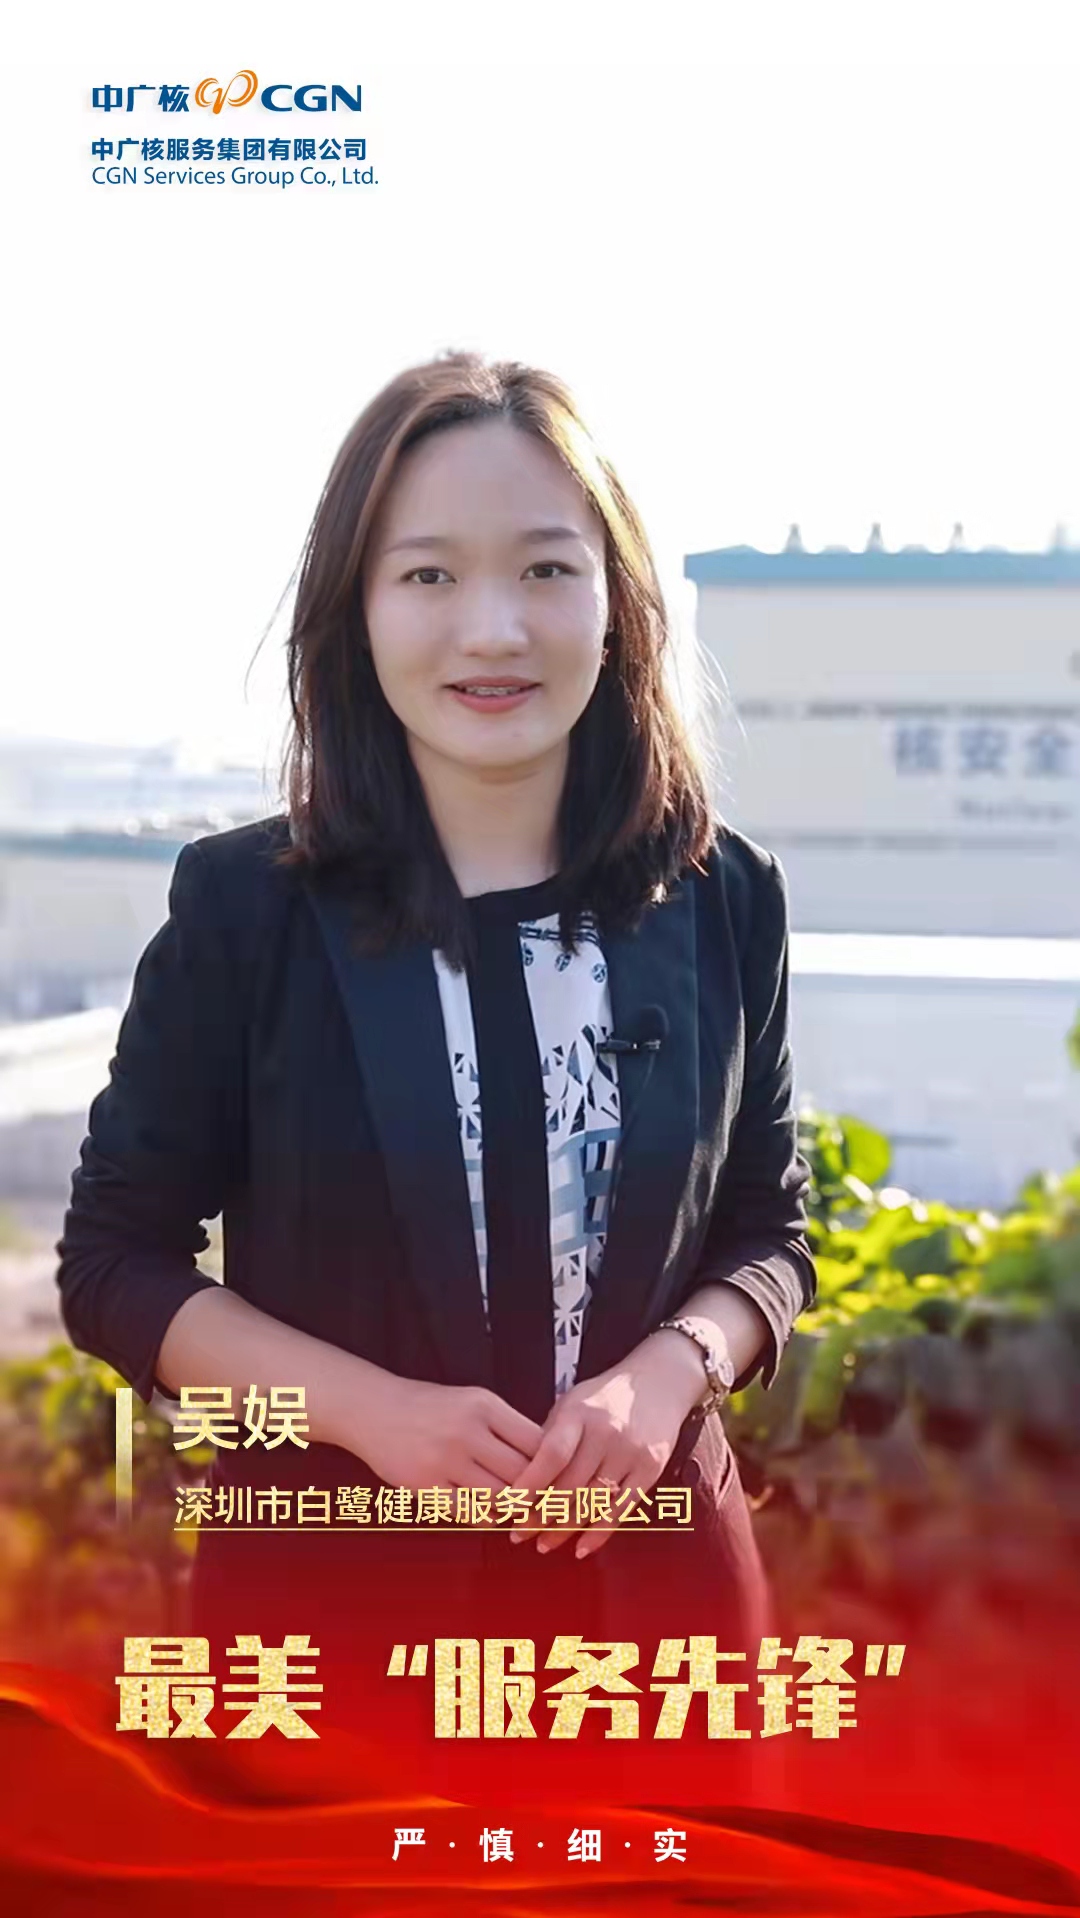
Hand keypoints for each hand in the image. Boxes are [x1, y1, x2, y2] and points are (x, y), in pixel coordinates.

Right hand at [336, 1373, 543, 1495]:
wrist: (373, 1409)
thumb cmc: (428, 1407)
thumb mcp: (473, 1401)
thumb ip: (507, 1427)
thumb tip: (546, 1460)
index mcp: (485, 1405)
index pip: (537, 1442)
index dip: (551, 1464)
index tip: (554, 1475)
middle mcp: (467, 1431)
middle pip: (523, 1474)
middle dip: (536, 1492)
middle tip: (542, 1501)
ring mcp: (445, 1460)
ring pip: (500, 1497)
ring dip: (511, 1507)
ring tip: (514, 1506)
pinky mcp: (426, 1486)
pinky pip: (469, 1512)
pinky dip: (484, 1516)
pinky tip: (486, 1510)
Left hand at [509, 1328, 707, 1558]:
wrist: (660, 1382)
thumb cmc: (606, 1396)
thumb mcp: (572, 1403)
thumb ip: (548, 1436)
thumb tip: (518, 1477)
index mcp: (580, 1413)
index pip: (551, 1455)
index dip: (528, 1485)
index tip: (508, 1507)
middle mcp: (606, 1432)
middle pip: (569, 1485)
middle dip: (540, 1515)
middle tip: (519, 1533)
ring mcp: (631, 1452)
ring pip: (592, 1502)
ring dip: (564, 1529)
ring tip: (544, 1543)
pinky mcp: (651, 1469)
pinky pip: (621, 1510)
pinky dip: (599, 1533)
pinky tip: (581, 1547)